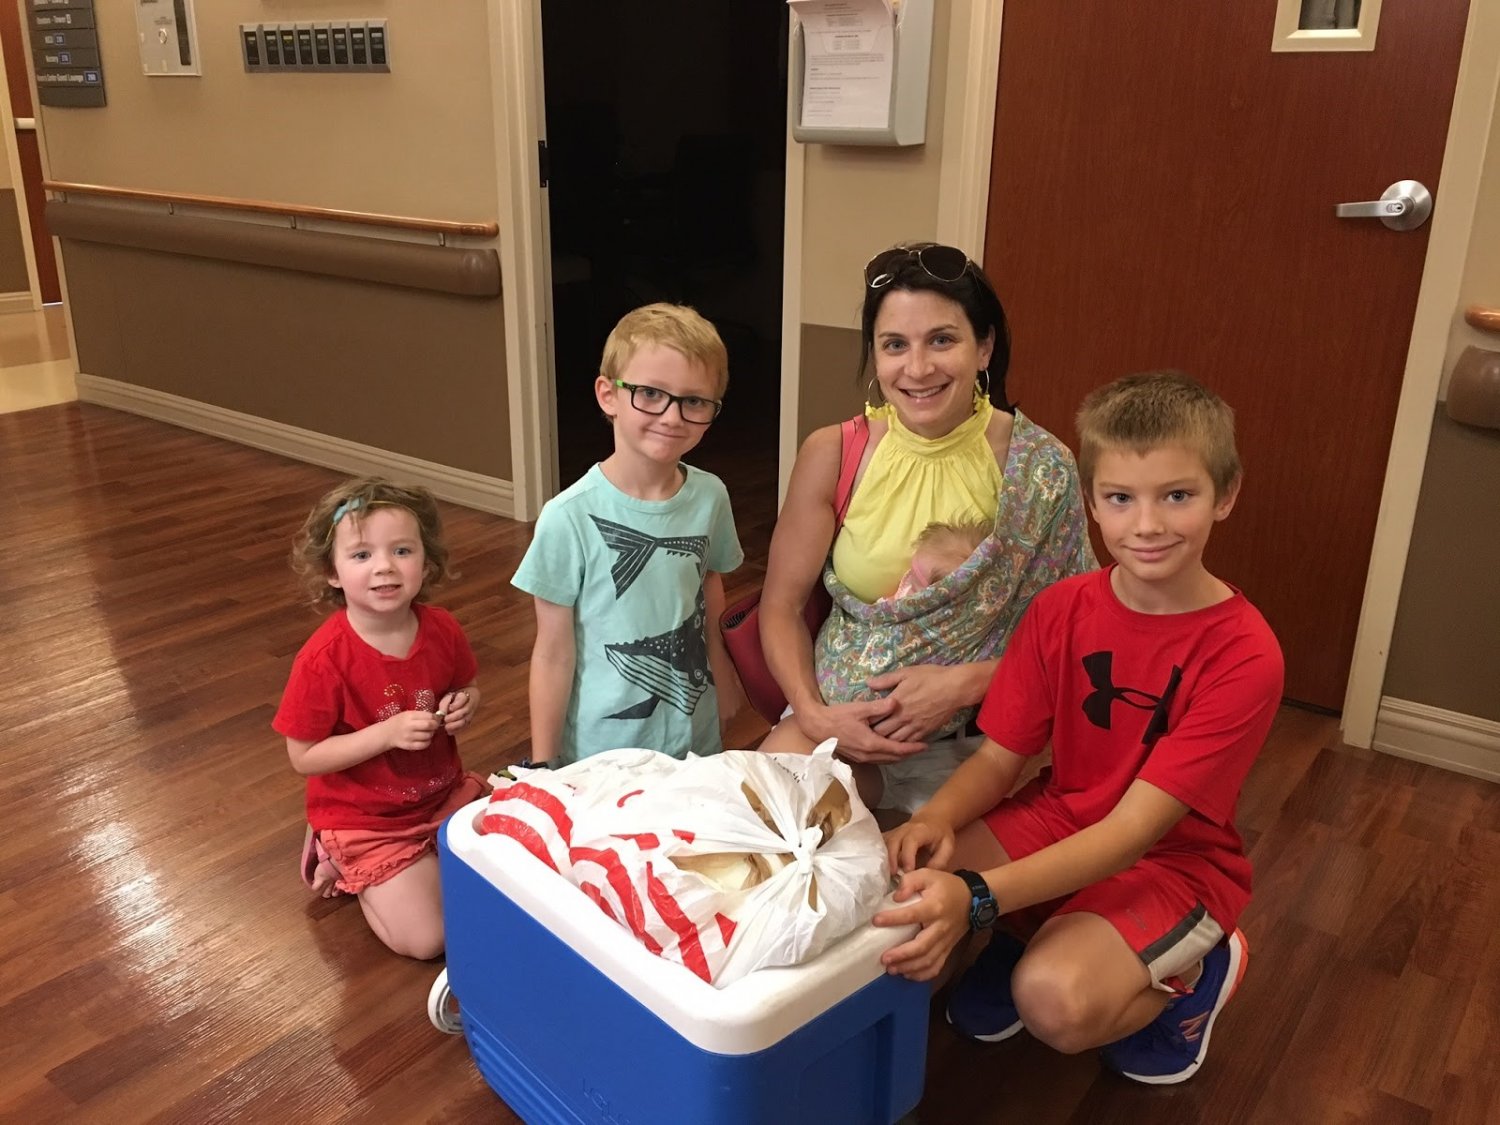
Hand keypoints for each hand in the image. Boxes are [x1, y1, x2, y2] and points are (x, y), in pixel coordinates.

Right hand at [385, 709, 442, 750]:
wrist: (386, 733)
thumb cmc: (399, 722)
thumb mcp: (408, 714)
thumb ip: (420, 715)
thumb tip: (437, 718)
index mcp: (409, 716)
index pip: (428, 716)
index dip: (435, 717)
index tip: (435, 719)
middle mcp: (409, 726)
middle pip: (429, 725)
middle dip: (435, 725)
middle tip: (434, 726)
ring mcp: (409, 737)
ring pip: (428, 735)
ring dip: (431, 734)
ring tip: (427, 732)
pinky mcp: (409, 746)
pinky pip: (424, 745)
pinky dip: (427, 742)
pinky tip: (425, 739)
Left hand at [437, 689, 474, 733]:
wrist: (465, 702)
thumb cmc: (454, 698)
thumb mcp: (448, 697)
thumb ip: (444, 704)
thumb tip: (441, 713)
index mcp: (466, 695)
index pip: (463, 699)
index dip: (457, 704)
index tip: (450, 708)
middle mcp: (470, 705)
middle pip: (465, 711)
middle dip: (455, 716)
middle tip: (445, 719)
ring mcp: (471, 714)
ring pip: (466, 720)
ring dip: (456, 725)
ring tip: (446, 727)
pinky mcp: (469, 722)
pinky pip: (464, 727)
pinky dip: (457, 730)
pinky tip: (449, 732)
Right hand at [798, 698, 927, 763]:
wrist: (817, 726)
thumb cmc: (838, 716)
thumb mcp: (859, 708)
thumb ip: (879, 707)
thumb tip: (896, 702)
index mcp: (871, 744)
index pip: (898, 749)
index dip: (913, 748)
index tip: (925, 745)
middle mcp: (869, 755)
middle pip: (894, 758)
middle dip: (909, 753)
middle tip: (921, 747)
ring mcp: (862, 758)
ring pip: (886, 761)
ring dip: (899, 756)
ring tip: (909, 749)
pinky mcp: (857, 758)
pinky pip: (878, 760)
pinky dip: (888, 756)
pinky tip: (891, 749)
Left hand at [865, 665, 964, 742]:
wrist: (955, 688)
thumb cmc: (931, 677)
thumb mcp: (906, 673)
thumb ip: (886, 680)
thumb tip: (869, 683)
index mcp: (895, 703)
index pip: (875, 718)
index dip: (867, 721)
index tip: (863, 721)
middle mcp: (903, 718)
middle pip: (882, 733)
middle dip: (874, 733)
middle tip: (869, 732)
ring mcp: (915, 726)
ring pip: (895, 741)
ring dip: (887, 741)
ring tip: (881, 739)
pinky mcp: (925, 731)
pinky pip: (910, 742)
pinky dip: (902, 744)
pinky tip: (899, 741)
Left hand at [872, 868, 971, 980]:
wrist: (973, 899)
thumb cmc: (946, 886)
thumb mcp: (928, 874)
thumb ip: (910, 881)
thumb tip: (896, 897)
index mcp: (934, 907)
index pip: (912, 915)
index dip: (893, 919)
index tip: (875, 921)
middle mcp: (940, 927)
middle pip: (922, 947)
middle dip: (902, 955)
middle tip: (884, 959)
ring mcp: (945, 941)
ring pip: (928, 960)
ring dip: (909, 967)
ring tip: (891, 969)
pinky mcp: (948, 949)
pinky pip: (936, 966)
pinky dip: (922, 975)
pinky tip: (907, 974)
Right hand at [884, 815, 955, 874]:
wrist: (933, 818)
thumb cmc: (941, 834)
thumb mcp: (948, 847)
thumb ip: (939, 861)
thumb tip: (925, 875)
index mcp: (920, 830)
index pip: (910, 841)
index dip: (907, 856)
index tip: (908, 872)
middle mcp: (905, 829)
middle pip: (893, 842)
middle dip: (891, 860)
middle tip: (893, 876)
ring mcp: (895, 831)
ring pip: (884, 843)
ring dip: (883, 858)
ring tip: (885, 874)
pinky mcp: (890, 835)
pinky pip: (881, 843)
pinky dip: (878, 854)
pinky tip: (879, 866)